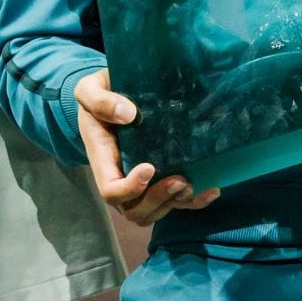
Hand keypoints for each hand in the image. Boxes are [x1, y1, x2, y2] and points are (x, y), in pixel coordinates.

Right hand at [73, 70, 218, 226]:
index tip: (149, 167)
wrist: (110, 95)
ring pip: (154, 211)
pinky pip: (174, 202)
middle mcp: (120, 176)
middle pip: (134, 209)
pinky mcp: (160, 177)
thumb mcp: (90, 88)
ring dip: (173, 204)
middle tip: (179, 180)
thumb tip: (128, 114)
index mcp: (102, 159)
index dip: (130, 188)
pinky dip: (194, 202)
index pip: (111, 190)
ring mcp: (140, 181)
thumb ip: (100, 100)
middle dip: (157, 200)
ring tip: (191, 185)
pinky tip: (211, 190)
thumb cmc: (100, 92)